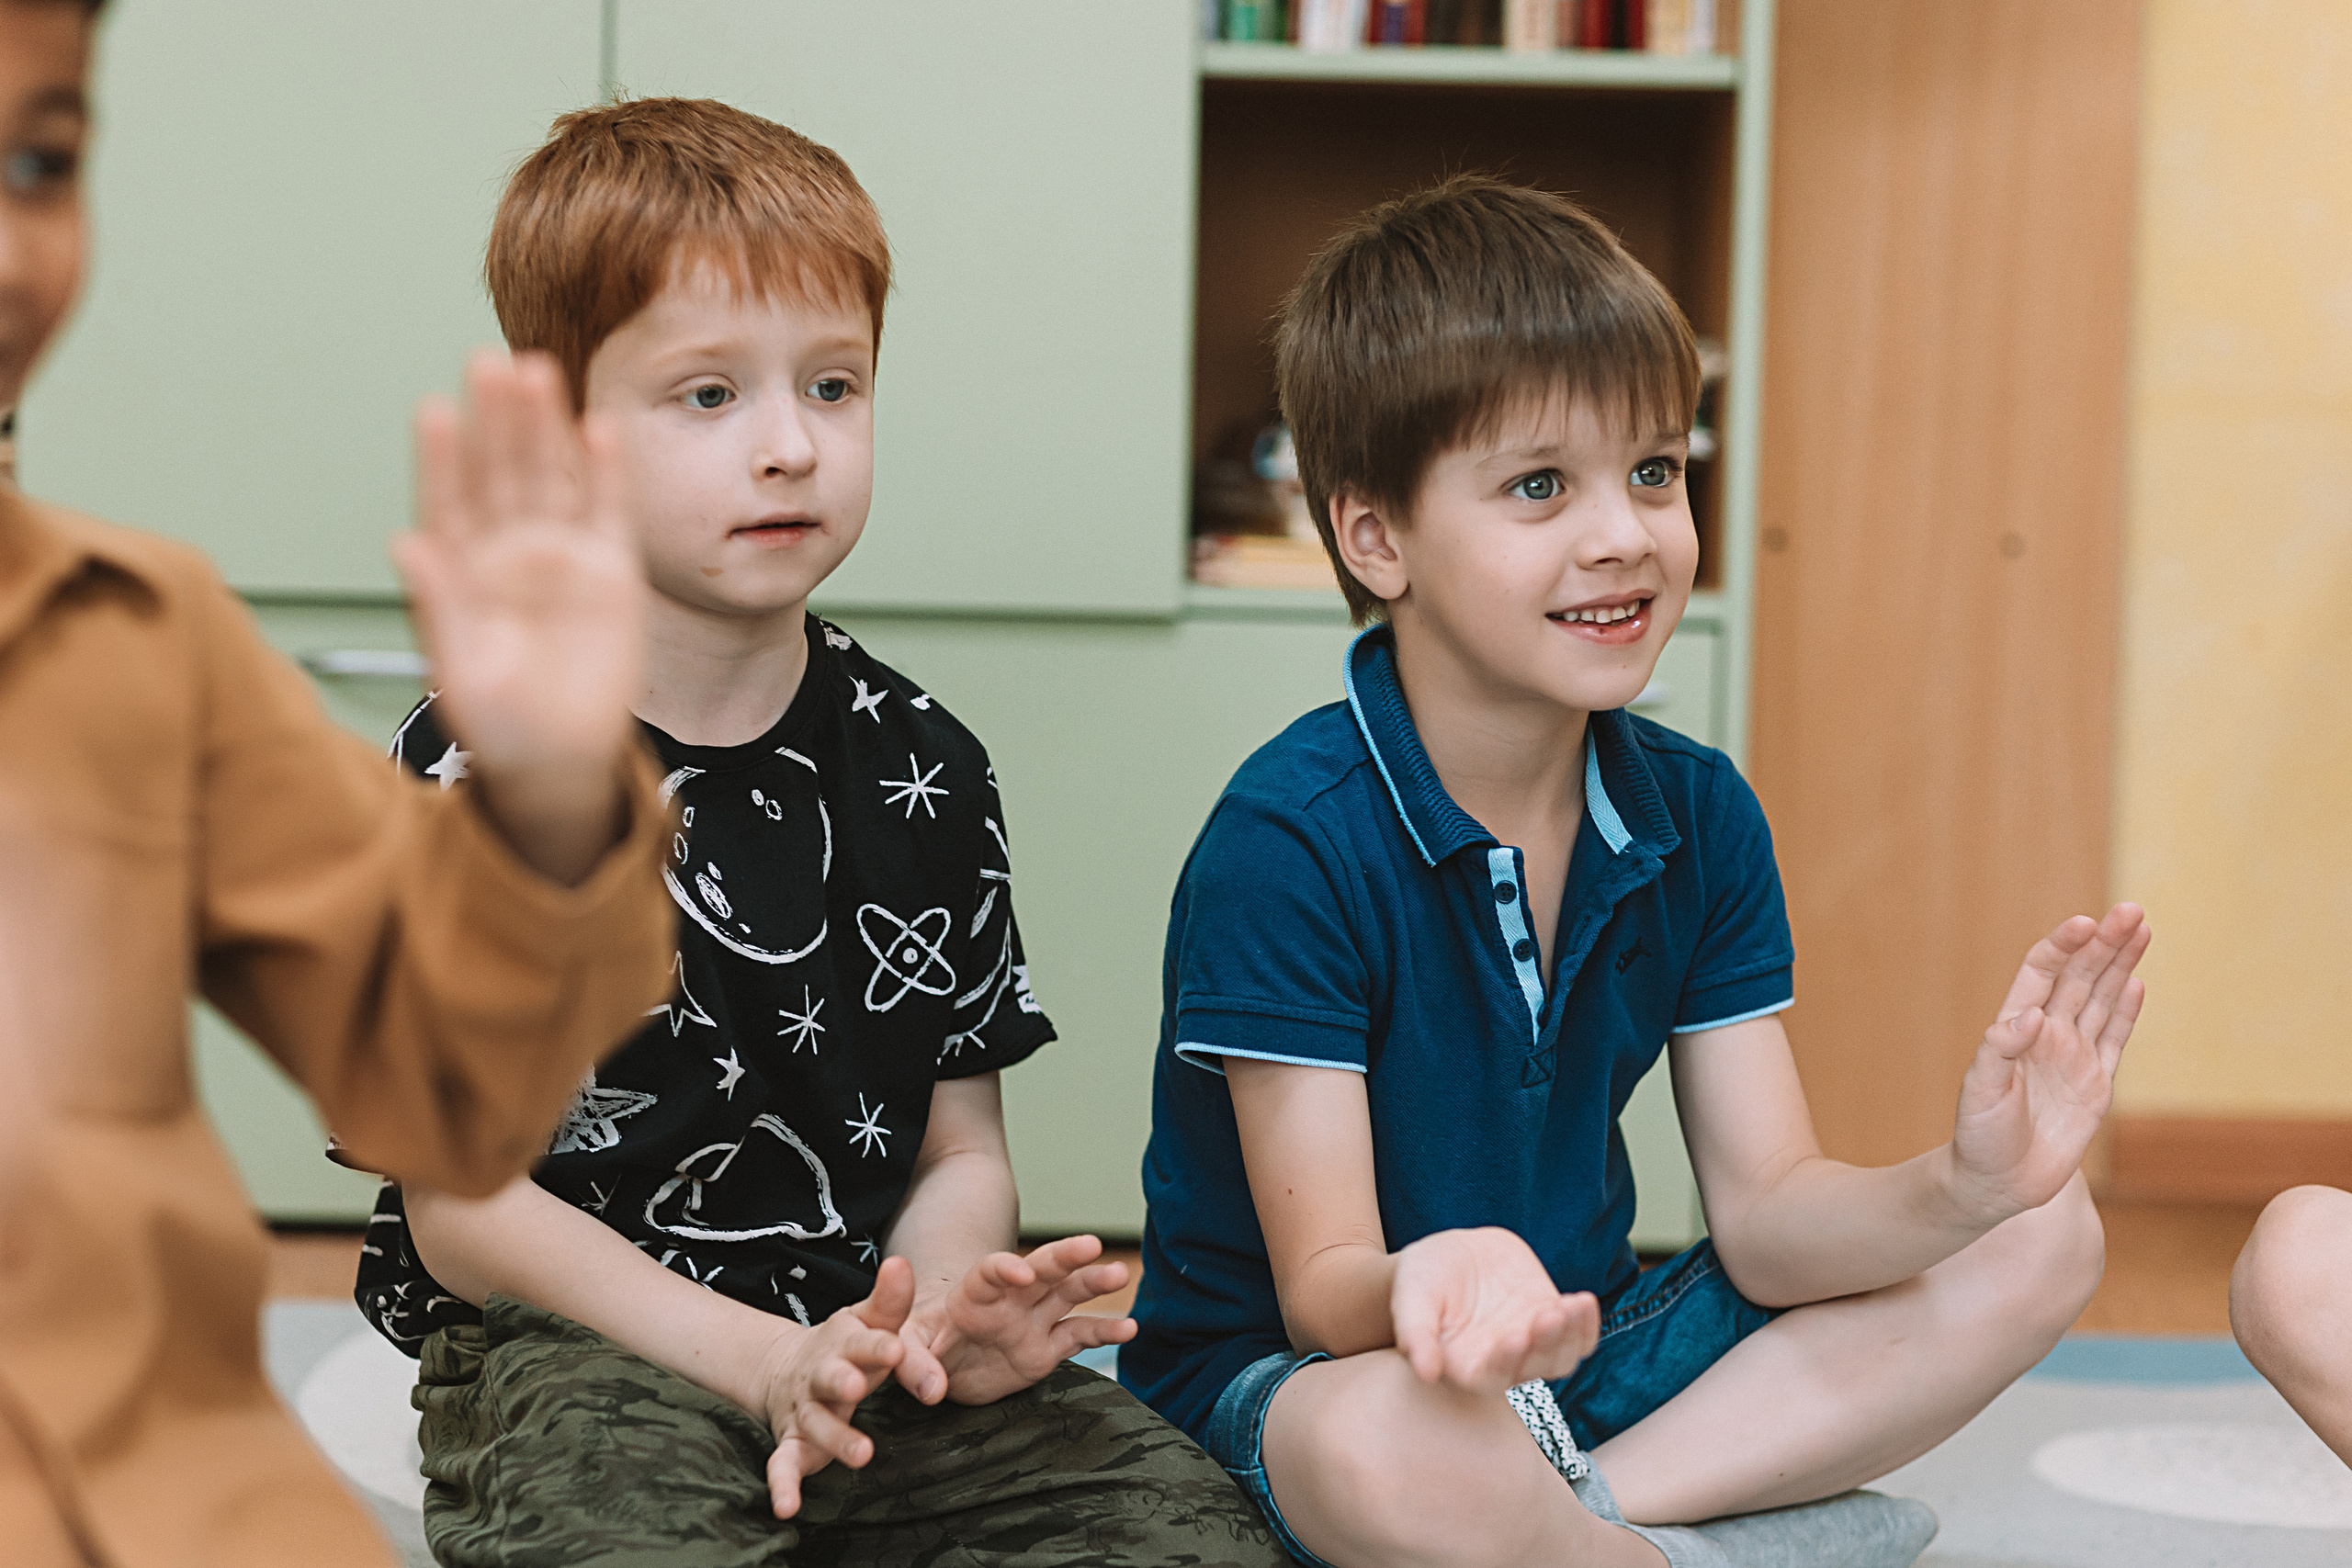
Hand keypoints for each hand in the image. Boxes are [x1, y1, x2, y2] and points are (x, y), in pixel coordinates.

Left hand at [393, 349, 645, 885]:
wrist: (561, 762)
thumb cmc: (499, 725)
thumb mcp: (460, 670)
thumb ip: (439, 605)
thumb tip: (405, 544)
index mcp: (459, 572)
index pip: (448, 501)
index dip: (443, 458)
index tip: (438, 412)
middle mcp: (506, 553)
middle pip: (499, 473)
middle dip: (495, 419)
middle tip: (489, 363)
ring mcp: (559, 558)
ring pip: (549, 478)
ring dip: (543, 427)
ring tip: (537, 372)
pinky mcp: (610, 573)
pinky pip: (608, 510)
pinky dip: (604, 470)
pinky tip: (598, 428)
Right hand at [745, 1256, 913, 1518]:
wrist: (789, 1369)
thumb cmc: (845, 1346)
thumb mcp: (866, 1320)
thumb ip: (889, 1300)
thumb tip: (903, 1262)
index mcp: (844, 1343)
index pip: (865, 1341)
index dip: (879, 1346)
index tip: (898, 1348)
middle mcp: (821, 1375)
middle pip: (830, 1378)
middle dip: (842, 1381)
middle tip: (858, 1386)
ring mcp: (804, 1409)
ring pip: (815, 1424)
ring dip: (836, 1437)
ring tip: (862, 1454)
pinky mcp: (791, 1442)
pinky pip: (783, 1465)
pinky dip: (782, 1485)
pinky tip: (787, 1507)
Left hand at [893, 1236, 1135, 1407]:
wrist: (937, 1361)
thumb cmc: (918, 1342)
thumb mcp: (905, 1347)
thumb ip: (913, 1363)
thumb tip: (930, 1390)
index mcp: (973, 1292)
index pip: (991, 1272)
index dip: (1006, 1268)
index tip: (1021, 1272)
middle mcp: (1010, 1299)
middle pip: (1042, 1269)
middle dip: (1065, 1256)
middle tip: (1090, 1244)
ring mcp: (1032, 1321)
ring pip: (1068, 1294)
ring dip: (1093, 1283)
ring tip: (1119, 1274)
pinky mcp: (1046, 1349)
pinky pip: (1079, 1336)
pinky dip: (1104, 1331)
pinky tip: (1130, 1327)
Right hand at [1390, 1227, 1599, 1394]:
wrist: (1450, 1255)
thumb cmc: (1421, 1281)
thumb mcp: (1410, 1301)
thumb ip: (1415, 1335)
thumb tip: (1425, 1373)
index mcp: (1467, 1367)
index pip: (1491, 1377)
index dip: (1506, 1362)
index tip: (1514, 1336)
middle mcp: (1504, 1363)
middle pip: (1535, 1368)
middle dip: (1546, 1343)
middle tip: (1550, 1314)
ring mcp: (1532, 1342)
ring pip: (1562, 1357)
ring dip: (1573, 1336)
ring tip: (1575, 1305)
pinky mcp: (1551, 1318)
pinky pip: (1579, 1334)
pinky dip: (1587, 1324)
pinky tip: (1585, 1301)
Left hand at [1950, 903, 2150, 1221]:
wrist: (1996, 1183)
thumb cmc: (1978, 1135)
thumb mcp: (1980, 1092)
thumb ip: (2000, 1052)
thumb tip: (2030, 1017)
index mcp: (2015, 1028)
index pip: (2042, 974)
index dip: (2062, 947)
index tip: (2085, 924)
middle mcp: (2048, 1035)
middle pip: (2081, 978)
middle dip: (2105, 943)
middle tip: (2132, 911)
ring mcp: (2074, 1057)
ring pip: (2102, 1000)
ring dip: (2121, 965)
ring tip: (2142, 928)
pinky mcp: (2096, 1085)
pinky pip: (2115, 1040)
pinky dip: (2127, 1012)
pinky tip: (2137, 982)